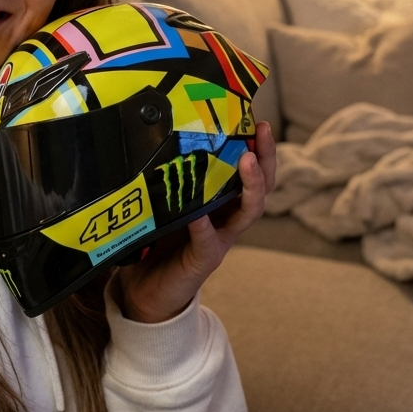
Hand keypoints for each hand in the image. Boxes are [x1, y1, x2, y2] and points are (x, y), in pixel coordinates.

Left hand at [113, 122, 276, 323]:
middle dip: (266, 159)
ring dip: (250, 185)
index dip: (258, 148)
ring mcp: (219, 240)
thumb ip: (167, 180)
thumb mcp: (164, 204)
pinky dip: (205, 224)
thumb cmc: (156, 243)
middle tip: (262, 132)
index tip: (256, 121)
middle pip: (260, 188)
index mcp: (220, 203)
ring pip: (247, 212)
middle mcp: (226, 219)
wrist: (146, 290)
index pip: (248, 173)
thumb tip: (154, 138)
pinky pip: (208, 239)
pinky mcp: (203, 259)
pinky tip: (200, 213)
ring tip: (247, 160)